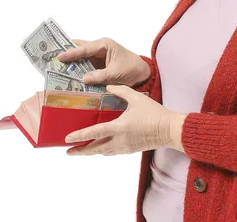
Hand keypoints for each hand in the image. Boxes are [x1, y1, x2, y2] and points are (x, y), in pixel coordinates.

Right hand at [57, 37, 150, 86]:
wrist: (141, 73)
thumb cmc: (131, 68)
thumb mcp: (115, 73)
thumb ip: (99, 76)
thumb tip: (83, 79)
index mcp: (104, 45)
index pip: (85, 48)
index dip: (71, 53)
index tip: (59, 57)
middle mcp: (99, 48)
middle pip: (80, 49)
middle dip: (66, 52)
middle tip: (50, 57)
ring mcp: (97, 55)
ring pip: (80, 57)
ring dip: (70, 62)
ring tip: (54, 66)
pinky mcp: (97, 64)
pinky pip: (84, 65)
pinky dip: (76, 69)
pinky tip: (67, 74)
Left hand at [64, 85, 184, 155]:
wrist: (169, 129)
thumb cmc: (153, 113)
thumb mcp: (136, 98)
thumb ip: (121, 90)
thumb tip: (109, 85)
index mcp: (118, 127)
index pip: (94, 133)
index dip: (79, 136)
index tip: (67, 139)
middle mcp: (119, 140)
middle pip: (95, 149)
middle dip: (80, 151)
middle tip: (68, 152)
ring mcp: (125, 147)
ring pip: (103, 152)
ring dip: (92, 152)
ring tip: (82, 150)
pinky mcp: (130, 149)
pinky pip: (112, 152)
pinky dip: (104, 150)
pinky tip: (102, 147)